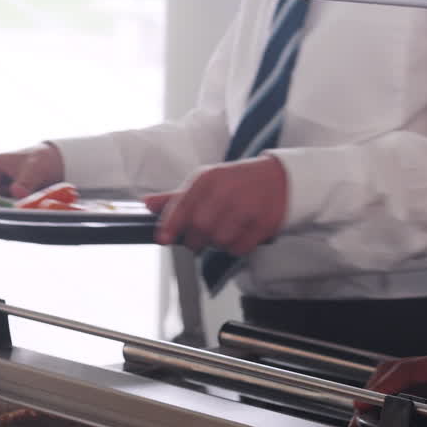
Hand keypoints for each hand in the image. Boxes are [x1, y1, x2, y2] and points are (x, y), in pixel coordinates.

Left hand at [144, 156, 288, 254]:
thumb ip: (176, 197)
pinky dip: (235, 247)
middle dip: (195, 240)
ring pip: (219, 241)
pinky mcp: (264, 223)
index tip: (163, 238)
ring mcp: (247, 207)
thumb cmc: (236, 182)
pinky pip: (239, 248)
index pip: (183, 205)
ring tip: (224, 232)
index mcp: (209, 179)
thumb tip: (147, 204)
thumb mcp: (205, 183)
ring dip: (217, 244)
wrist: (279, 178)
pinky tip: (239, 234)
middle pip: (199, 228)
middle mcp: (227, 191)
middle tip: (200, 238)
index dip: (170, 225)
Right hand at [361, 328, 426, 413]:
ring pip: (399, 377)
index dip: (380, 389)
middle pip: (391, 373)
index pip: (402, 373)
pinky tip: (397, 408)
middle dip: (370, 391)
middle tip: (357, 415)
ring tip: (369, 414)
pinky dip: (397, 394)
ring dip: (381, 392)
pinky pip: (413, 383)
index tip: (363, 403)